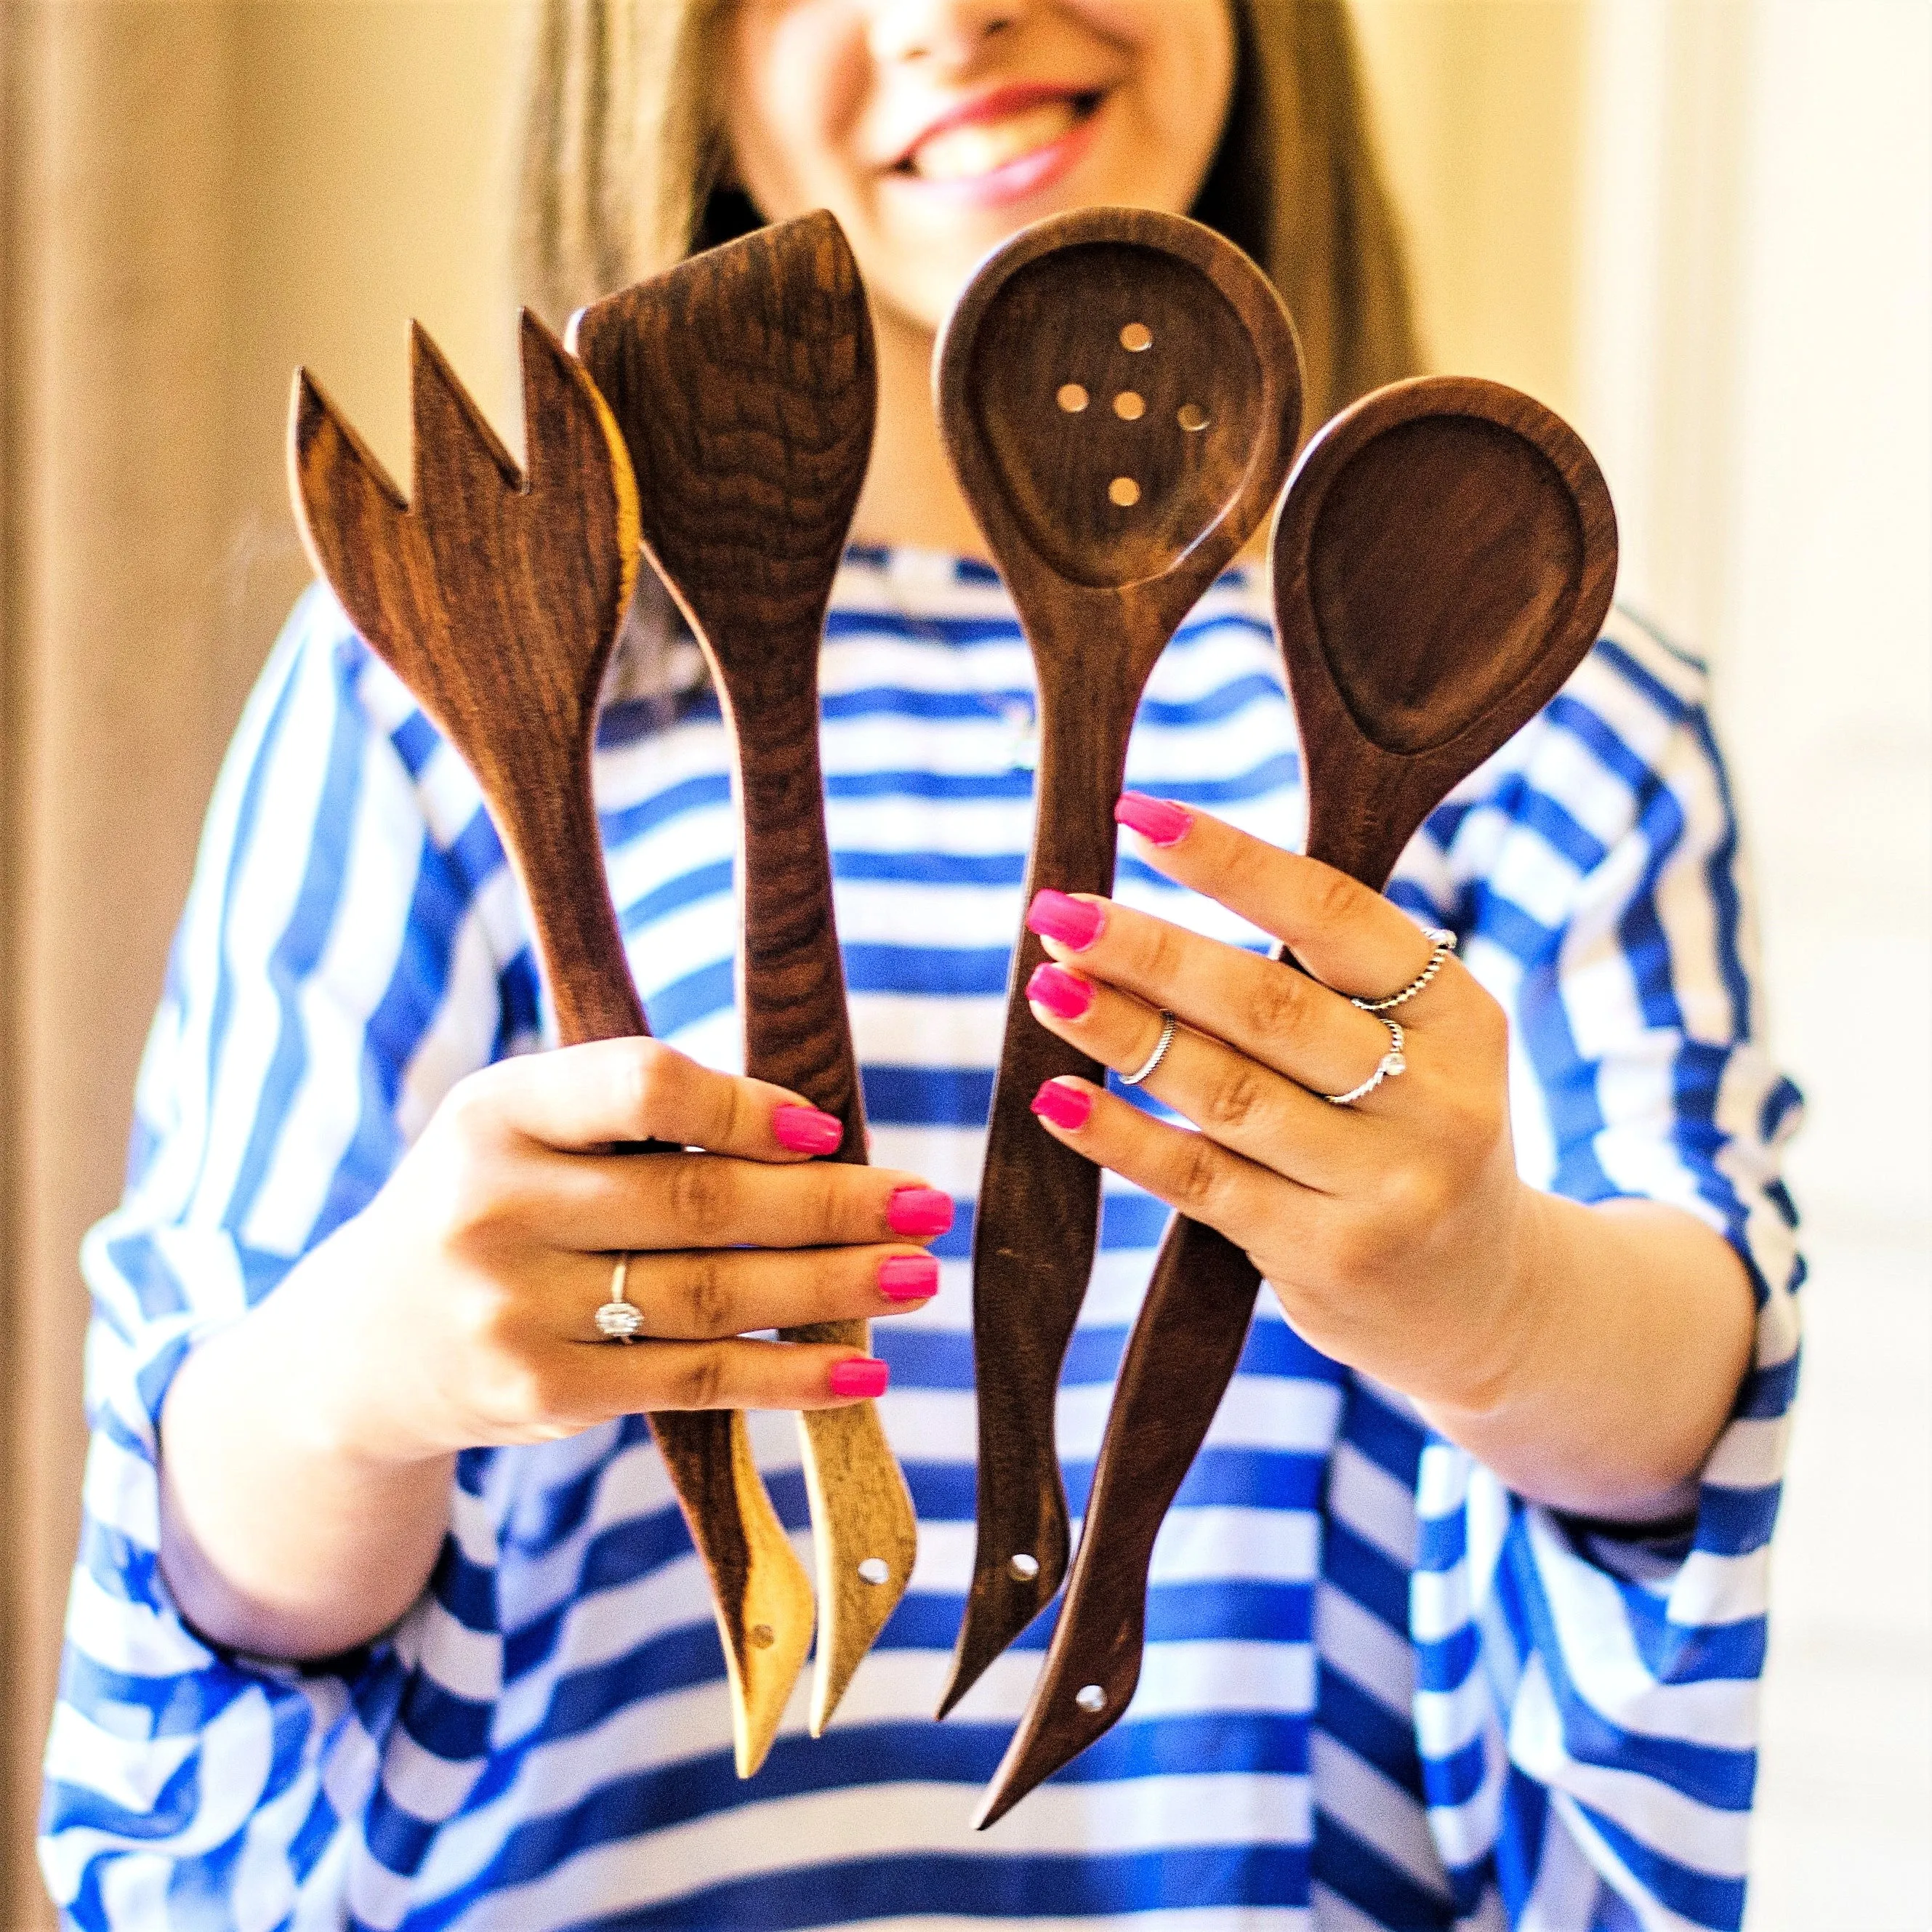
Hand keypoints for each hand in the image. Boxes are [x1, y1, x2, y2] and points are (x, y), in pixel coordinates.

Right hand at [270, 1037, 953, 1467]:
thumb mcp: (523, 1129)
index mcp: (498, 1110)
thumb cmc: (489, 1204)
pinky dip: (788, 1375)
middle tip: (927, 1205)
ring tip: (915, 1276)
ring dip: (832, 1287)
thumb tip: (815, 1137)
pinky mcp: (543, 1393)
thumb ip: (634, 1115)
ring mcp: (514, 1309)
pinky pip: (692, 1380)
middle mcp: (494, 1206)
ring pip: (710, 1295)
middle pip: (698, 1202)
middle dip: (832, 1206)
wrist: (364, 1347)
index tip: (826, 1129)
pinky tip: (862, 1370)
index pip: (639, 1088)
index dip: (744, 1106)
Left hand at [1019, 798, 1535, 1414]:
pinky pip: (1199, 1182)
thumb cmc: (1413, 1135)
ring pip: (1226, 1092)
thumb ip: (1324, 983)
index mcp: (1459, 1015)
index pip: (1335, 917)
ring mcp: (1384, 1187)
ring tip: (1047, 987)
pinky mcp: (1326, 1256)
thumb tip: (1151, 908)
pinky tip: (1057, 1098)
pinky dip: (1121, 1135)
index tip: (1137, 818)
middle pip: (1268, 1007)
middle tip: (1058, 911)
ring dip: (1122, 1034)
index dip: (1232, 862)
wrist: (1484, 1300)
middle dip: (1151, 953)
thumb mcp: (1418, 1047)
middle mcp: (1435, 1099)